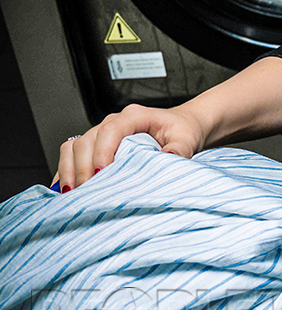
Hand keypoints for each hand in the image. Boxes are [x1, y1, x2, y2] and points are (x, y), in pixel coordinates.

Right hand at [52, 103, 205, 192]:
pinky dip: (66, 170)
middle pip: (87, 139)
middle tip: (86, 192)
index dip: (102, 152)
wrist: (183, 126)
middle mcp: (115, 121)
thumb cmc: (184, 130)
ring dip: (70, 169)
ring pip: (75, 146)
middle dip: (83, 167)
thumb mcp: (187, 139)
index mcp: (136, 115)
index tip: (101, 174)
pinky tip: (66, 188)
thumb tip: (167, 159)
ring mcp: (103, 132)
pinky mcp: (97, 145)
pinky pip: (72, 154)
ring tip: (73, 193)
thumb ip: (179, 149)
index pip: (111, 129)